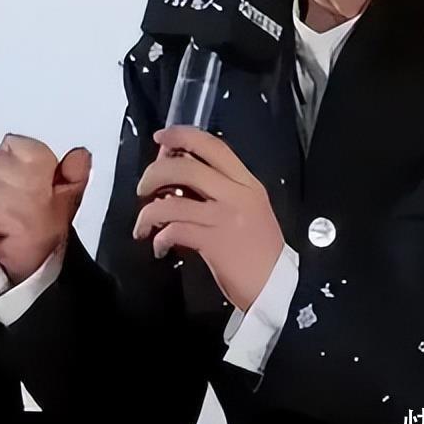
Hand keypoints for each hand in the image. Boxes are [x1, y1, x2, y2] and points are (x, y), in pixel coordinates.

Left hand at [0, 134, 91, 284]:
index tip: (34, 177)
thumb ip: (75, 172)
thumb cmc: (47, 234)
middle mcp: (10, 178)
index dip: (24, 159)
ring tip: (7, 211)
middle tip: (21, 197)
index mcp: (37, 170)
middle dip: (6, 174)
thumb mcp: (70, 200)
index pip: (16, 142)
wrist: (28, 269)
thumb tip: (79, 154)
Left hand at [133, 125, 284, 311]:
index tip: (161, 136)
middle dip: (155, 173)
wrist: (280, 287)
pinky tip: (159, 245)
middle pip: (186, 167)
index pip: (213, 146)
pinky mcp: (215, 244)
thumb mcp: (248, 209)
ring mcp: (225, 218)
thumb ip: (219, 189)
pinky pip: (175, 230)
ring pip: (173, 201)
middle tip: (144, 187)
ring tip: (143, 223)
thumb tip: (180, 174)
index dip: (182, 136)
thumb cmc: (260, 250)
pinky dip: (159, 237)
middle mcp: (237, 195)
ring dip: (149, 211)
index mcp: (247, 183)